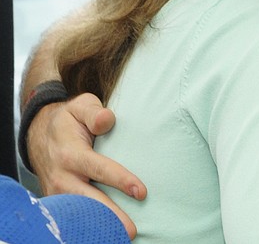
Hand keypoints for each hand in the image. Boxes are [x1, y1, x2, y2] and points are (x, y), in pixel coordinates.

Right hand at [27, 93, 146, 238]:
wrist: (40, 134)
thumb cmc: (69, 120)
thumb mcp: (80, 106)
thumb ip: (94, 112)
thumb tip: (107, 120)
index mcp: (70, 153)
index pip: (99, 168)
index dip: (120, 180)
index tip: (141, 192)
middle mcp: (63, 175)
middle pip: (88, 199)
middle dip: (110, 215)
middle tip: (131, 229)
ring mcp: (58, 191)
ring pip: (80, 211)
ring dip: (99, 224)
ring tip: (121, 235)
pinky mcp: (59, 200)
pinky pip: (74, 214)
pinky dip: (89, 223)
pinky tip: (107, 231)